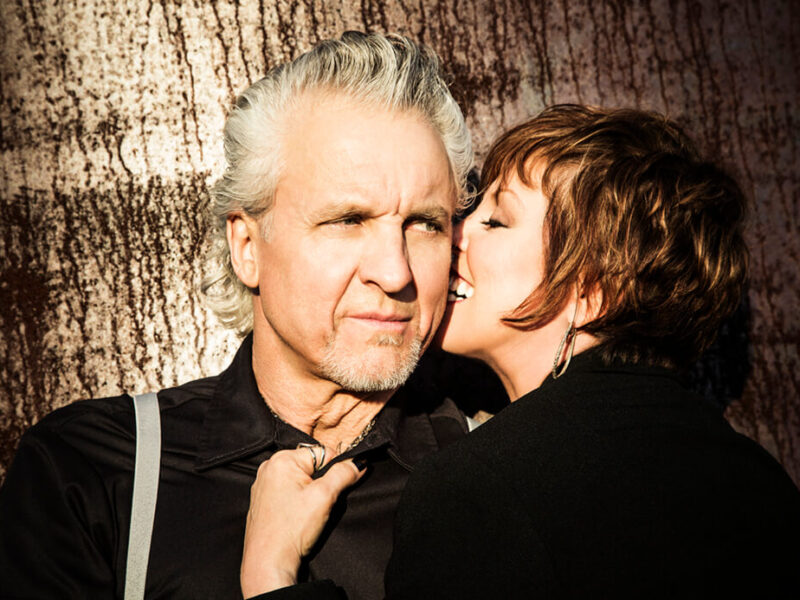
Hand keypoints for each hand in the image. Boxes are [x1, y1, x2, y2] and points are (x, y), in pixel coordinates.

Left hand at [240, 447, 364, 597]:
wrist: (268, 562)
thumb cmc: (291, 530)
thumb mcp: (325, 497)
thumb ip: (343, 474)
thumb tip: (359, 462)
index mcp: (281, 459)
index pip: (323, 453)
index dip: (335, 470)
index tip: (336, 489)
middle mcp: (268, 468)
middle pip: (311, 466)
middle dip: (322, 483)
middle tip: (320, 504)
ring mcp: (263, 485)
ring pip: (301, 480)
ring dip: (310, 493)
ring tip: (307, 514)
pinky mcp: (262, 500)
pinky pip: (288, 492)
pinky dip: (298, 501)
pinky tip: (297, 517)